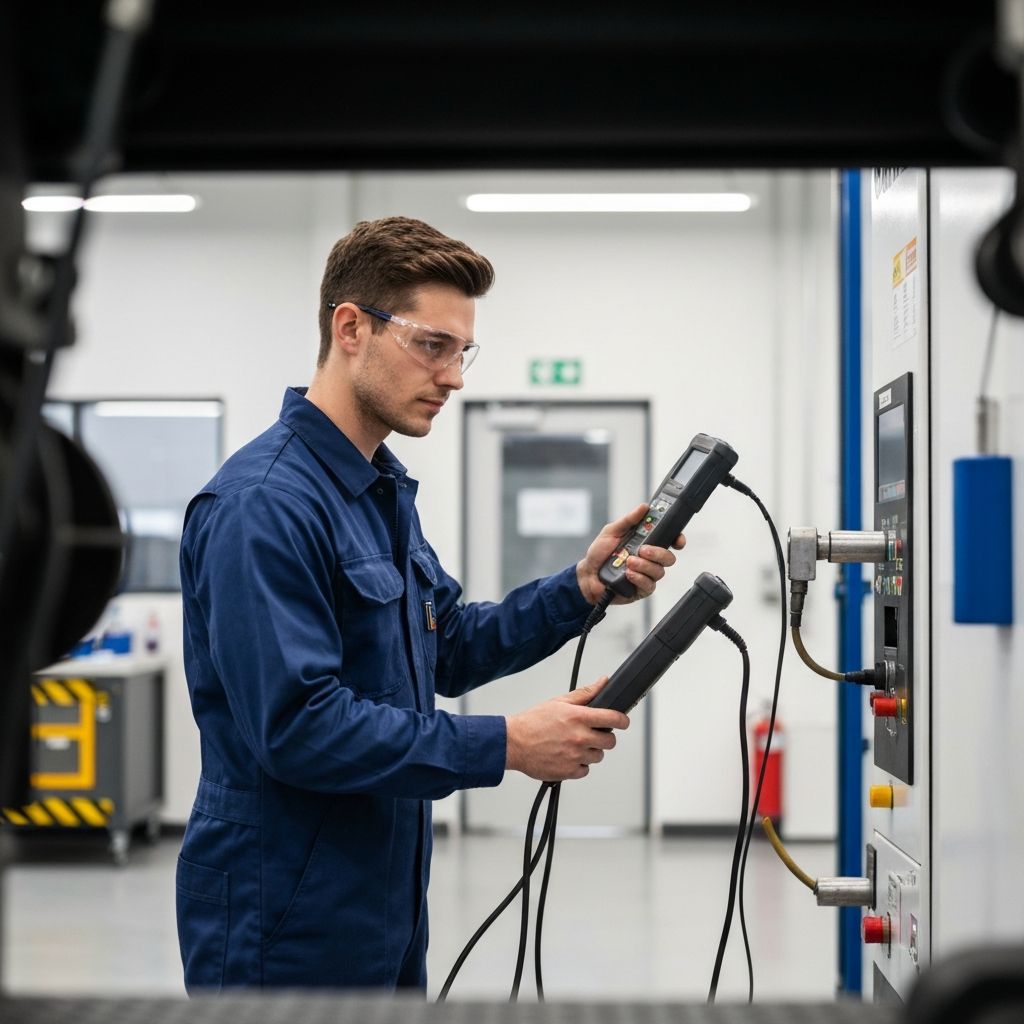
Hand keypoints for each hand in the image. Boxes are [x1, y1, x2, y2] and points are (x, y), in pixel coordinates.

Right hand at [505, 678, 628, 781]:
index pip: (613, 718)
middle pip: (610, 741)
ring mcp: (575, 756)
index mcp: (579, 718)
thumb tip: (603, 682)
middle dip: (605, 737)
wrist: (513, 743)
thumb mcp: (559, 702)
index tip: (623, 721)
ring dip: (591, 751)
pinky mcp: (569, 771)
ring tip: (575, 745)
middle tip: (593, 734)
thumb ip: (585, 693)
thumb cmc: (533, 722)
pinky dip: (580, 764)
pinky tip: (568, 755)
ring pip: (598, 756)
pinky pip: (585, 770)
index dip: (623, 720)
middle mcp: (579, 737)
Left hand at [576, 503, 685, 604]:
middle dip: (658, 553)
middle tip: (642, 549)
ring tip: (628, 562)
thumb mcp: (611, 531)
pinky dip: (639, 578)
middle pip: (669, 557)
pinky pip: (649, 585)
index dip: (677, 539)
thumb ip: (628, 520)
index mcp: (646, 543)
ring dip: (644, 565)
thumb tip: (643, 507)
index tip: (677, 539)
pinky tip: (628, 574)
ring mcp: (646, 575)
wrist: (587, 574)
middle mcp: (649, 559)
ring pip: (659, 572)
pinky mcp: (641, 589)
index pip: (669, 541)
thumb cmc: (599, 553)